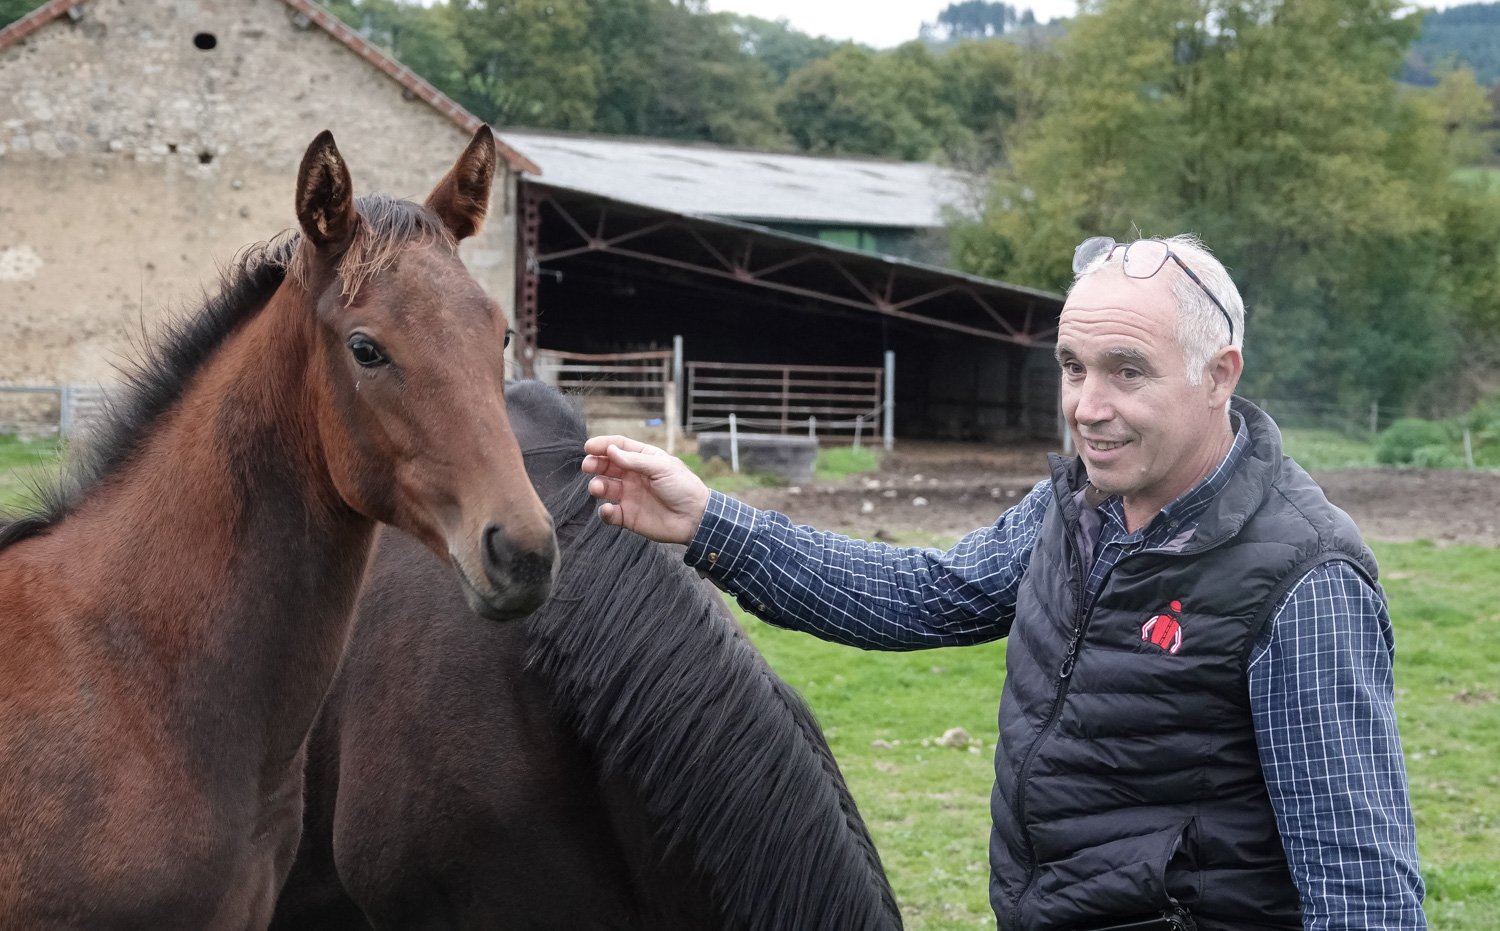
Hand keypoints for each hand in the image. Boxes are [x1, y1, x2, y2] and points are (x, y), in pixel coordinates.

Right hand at [581, 435, 710, 543]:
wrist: (695, 518)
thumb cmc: (683, 487)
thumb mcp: (661, 467)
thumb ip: (635, 460)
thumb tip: (610, 450)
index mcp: (643, 459)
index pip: (618, 447)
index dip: (603, 445)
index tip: (588, 447)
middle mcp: (634, 476)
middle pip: (607, 465)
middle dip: (595, 464)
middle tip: (588, 466)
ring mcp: (629, 496)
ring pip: (605, 487)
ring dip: (597, 486)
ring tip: (598, 488)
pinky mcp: (628, 516)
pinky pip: (610, 513)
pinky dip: (604, 511)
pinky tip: (608, 509)